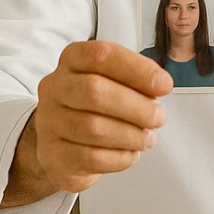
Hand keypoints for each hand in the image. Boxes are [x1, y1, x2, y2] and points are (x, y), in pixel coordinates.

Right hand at [34, 40, 172, 193]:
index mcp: (72, 61)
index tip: (163, 85)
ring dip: (130, 135)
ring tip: (147, 138)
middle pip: (94, 91)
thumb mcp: (113, 82)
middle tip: (158, 117)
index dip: (136, 69)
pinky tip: (130, 153)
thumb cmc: (93, 107)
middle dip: (135, 106)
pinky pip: (90, 158)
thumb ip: (136, 79)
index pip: (101, 55)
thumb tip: (159, 84)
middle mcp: (55, 88)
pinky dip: (119, 157)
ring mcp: (49, 122)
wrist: (60, 143)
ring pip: (92, 128)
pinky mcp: (54, 155)